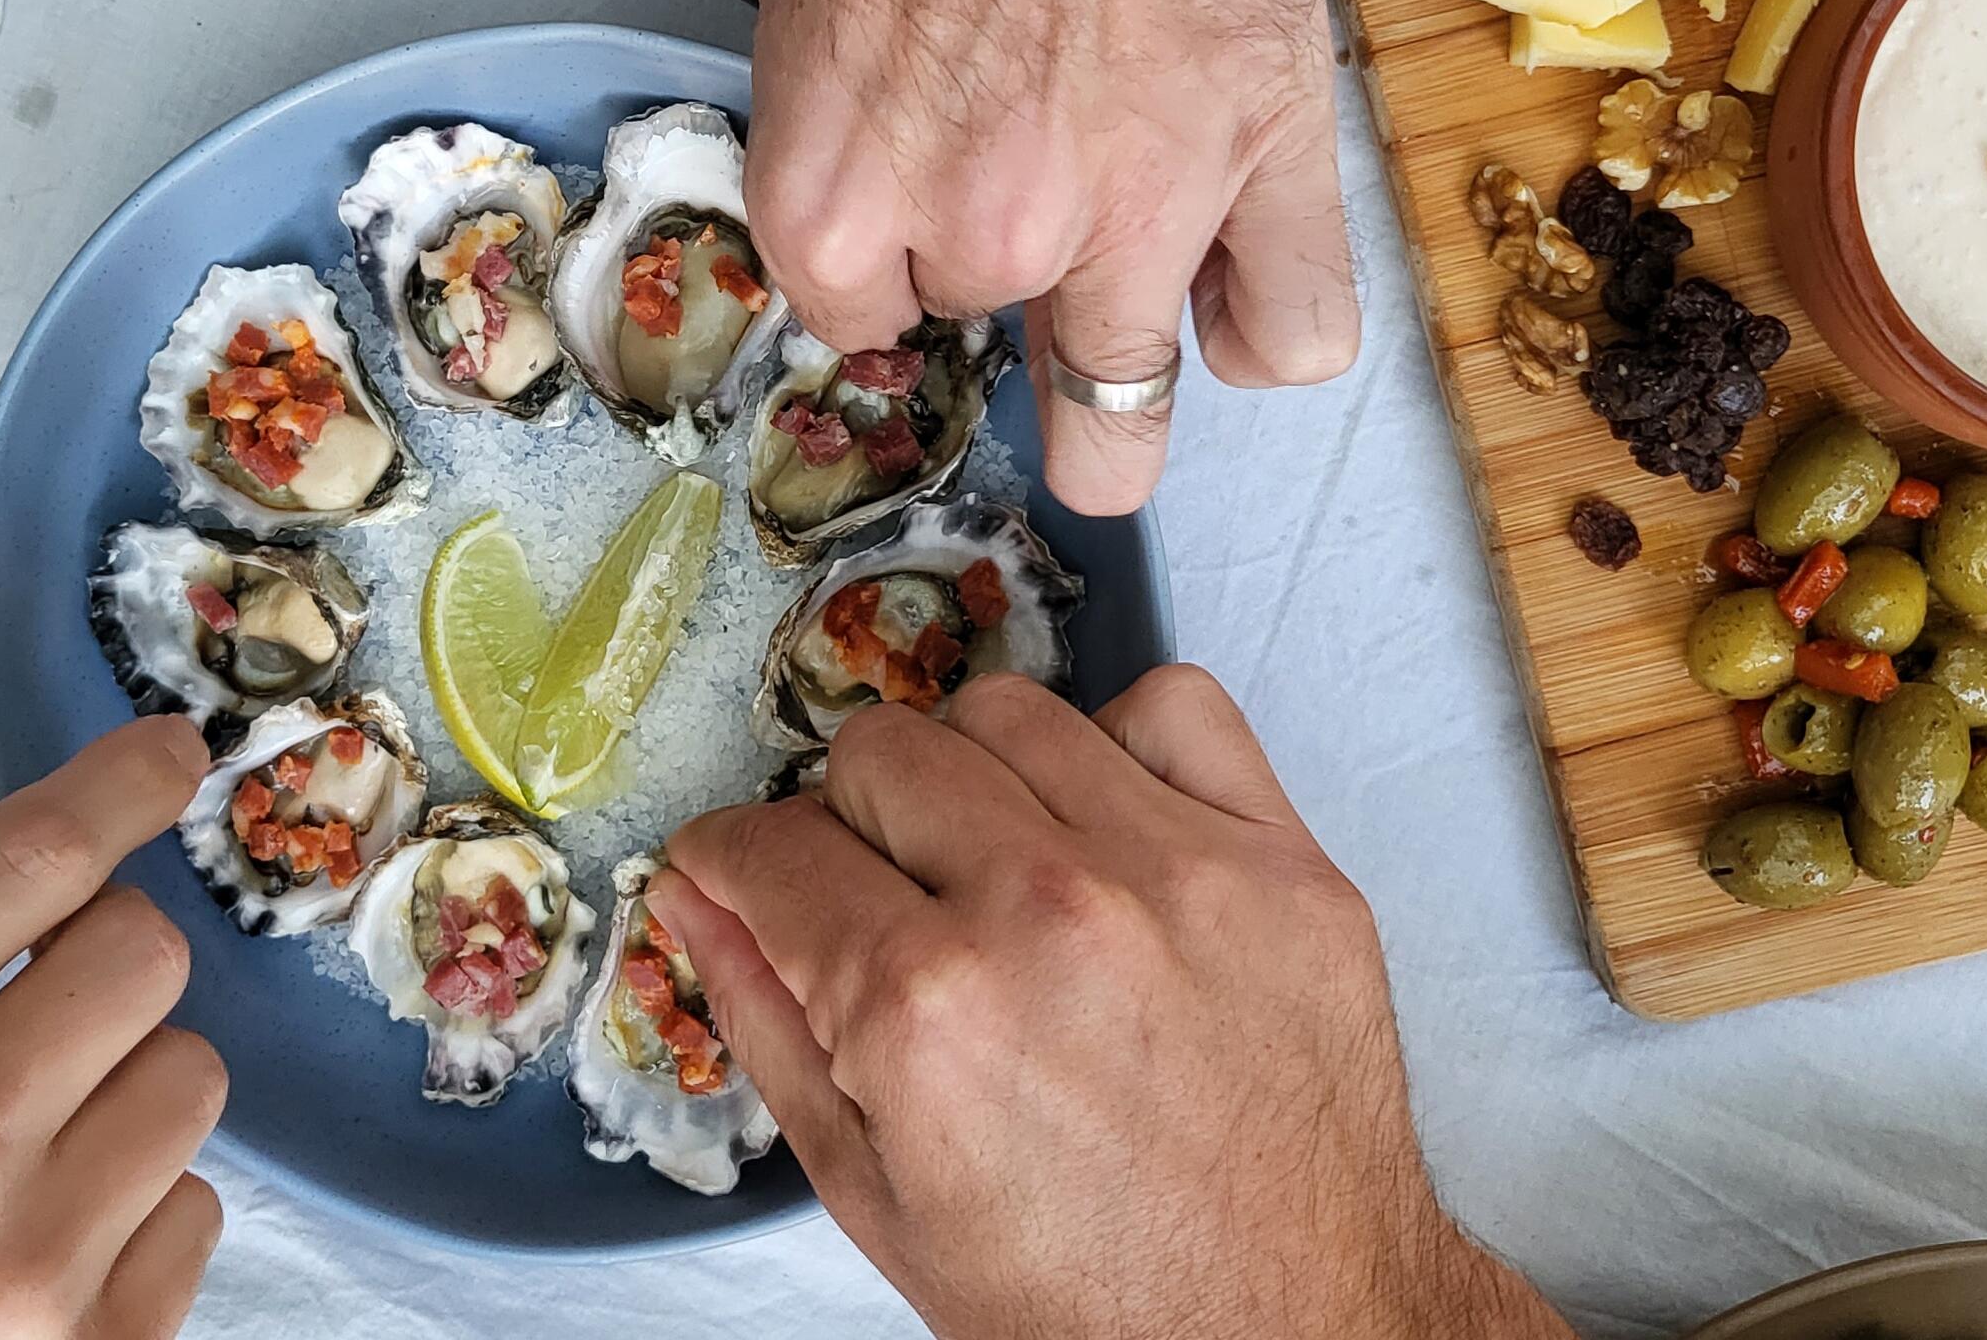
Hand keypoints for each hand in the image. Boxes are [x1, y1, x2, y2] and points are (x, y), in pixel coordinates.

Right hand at [0, 716, 228, 1339]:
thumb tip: (37, 892)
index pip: (27, 861)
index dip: (120, 786)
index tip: (163, 757)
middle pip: (144, 957)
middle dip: (102, 960)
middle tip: (43, 1002)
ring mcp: (26, 1265)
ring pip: (188, 1081)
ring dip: (119, 1091)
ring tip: (19, 1148)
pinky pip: (192, 1213)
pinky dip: (129, 1214)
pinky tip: (29, 1245)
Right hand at [653, 669, 1567, 1339]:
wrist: (1287, 1333)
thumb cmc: (1088, 1296)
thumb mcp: (875, 1195)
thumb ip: (769, 1024)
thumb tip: (699, 898)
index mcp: (925, 1009)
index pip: (769, 849)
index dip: (730, 861)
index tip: (741, 870)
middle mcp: (1045, 914)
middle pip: (879, 755)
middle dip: (846, 823)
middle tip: (876, 897)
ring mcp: (1177, 875)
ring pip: (1008, 712)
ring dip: (972, 777)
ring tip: (992, 867)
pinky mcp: (1284, 864)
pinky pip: (1175, 709)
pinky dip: (1121, 747)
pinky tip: (1104, 831)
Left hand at [742, 0, 1419, 514]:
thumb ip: (841, 120)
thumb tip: (881, 192)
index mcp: (829, 195)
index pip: (853, 313)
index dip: (883, 248)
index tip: (908, 182)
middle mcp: (980, 230)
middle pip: (981, 321)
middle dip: (987, 264)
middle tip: (1013, 186)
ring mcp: (1141, 204)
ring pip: (1126, 384)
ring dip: (1115, 336)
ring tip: (1125, 281)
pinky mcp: (1275, 145)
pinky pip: (1290, 332)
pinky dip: (1259, 330)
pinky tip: (1231, 297)